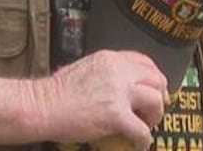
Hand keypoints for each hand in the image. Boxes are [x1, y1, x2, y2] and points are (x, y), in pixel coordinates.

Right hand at [29, 50, 166, 149]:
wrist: (42, 107)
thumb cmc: (56, 92)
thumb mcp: (85, 69)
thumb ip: (107, 73)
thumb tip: (122, 86)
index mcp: (110, 59)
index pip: (145, 61)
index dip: (154, 76)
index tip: (155, 88)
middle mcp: (118, 71)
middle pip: (156, 79)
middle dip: (160, 96)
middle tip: (153, 109)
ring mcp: (118, 93)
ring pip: (155, 101)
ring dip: (155, 116)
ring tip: (146, 124)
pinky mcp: (115, 115)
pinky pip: (142, 129)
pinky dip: (144, 139)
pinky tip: (139, 143)